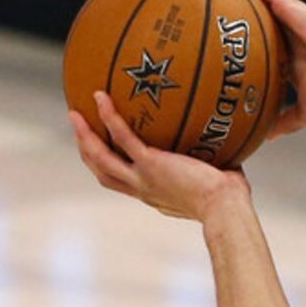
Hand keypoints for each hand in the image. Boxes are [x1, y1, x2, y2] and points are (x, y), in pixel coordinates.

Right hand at [70, 92, 249, 219]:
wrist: (227, 210)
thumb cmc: (230, 201)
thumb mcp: (215, 181)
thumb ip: (212, 164)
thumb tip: (226, 142)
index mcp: (156, 195)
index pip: (126, 182)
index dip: (113, 167)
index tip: (107, 151)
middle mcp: (145, 190)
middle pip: (104, 174)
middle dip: (87, 152)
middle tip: (78, 130)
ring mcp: (144, 179)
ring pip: (102, 160)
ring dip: (85, 137)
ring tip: (75, 113)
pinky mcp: (151, 166)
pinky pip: (122, 138)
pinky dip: (110, 117)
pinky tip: (101, 97)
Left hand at [215, 0, 305, 138]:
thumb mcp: (304, 113)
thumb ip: (284, 122)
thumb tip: (266, 138)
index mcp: (285, 55)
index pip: (258, 47)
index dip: (240, 46)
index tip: (217, 46)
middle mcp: (281, 31)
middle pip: (250, 17)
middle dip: (230, 9)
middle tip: (204, 5)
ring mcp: (282, 15)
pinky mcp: (284, 3)